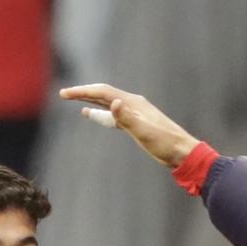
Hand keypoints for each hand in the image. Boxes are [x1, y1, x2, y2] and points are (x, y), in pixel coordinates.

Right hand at [59, 81, 198, 169]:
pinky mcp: (136, 123)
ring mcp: (135, 113)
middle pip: (103, 94)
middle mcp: (132, 104)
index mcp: (132, 103)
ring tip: (74, 101)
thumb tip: (113, 103)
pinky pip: (113, 115)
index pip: (103, 92)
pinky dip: (101, 113)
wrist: (183, 152)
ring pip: (107, 103)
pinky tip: (94, 116)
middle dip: (83, 94)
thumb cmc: (165, 144)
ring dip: (90, 101)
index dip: (83, 92)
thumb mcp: (145, 132)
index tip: (65, 94)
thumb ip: (127, 118)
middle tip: (63, 94)